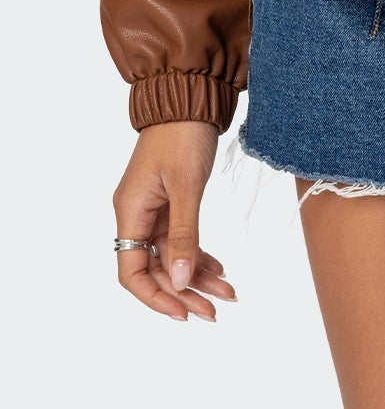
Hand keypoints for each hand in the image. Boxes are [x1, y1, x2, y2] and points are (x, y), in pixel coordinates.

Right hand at [112, 122, 237, 320]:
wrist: (191, 94)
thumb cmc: (183, 133)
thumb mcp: (187, 185)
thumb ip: (185, 234)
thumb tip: (182, 281)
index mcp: (131, 212)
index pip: (131, 272)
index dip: (156, 297)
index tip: (185, 313)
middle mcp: (137, 214)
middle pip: (155, 268)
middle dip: (185, 291)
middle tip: (217, 310)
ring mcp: (154, 208)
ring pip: (173, 255)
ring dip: (198, 275)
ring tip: (229, 293)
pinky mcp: (171, 200)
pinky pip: (181, 238)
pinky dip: (200, 253)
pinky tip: (220, 268)